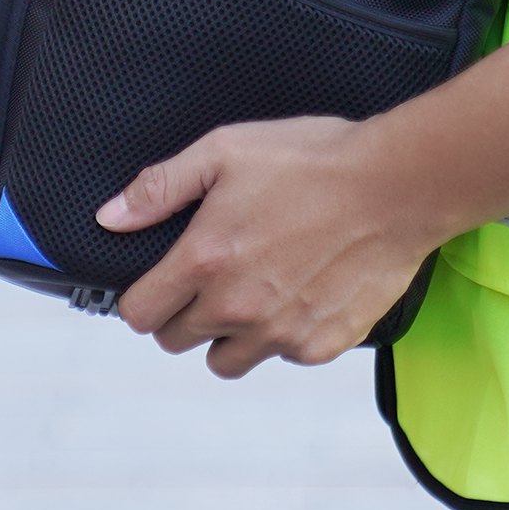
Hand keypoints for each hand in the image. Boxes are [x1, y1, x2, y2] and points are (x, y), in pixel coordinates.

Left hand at [96, 116, 435, 378]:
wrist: (397, 186)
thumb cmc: (315, 159)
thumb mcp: (228, 150)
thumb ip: (162, 186)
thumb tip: (111, 218)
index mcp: (204, 261)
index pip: (139, 314)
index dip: (145, 295)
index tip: (163, 280)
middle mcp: (236, 308)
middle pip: (177, 341)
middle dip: (185, 312)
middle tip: (216, 273)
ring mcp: (279, 333)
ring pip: (227, 360)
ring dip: (230, 333)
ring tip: (257, 288)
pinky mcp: (320, 345)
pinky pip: (282, 356)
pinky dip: (283, 333)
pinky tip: (301, 290)